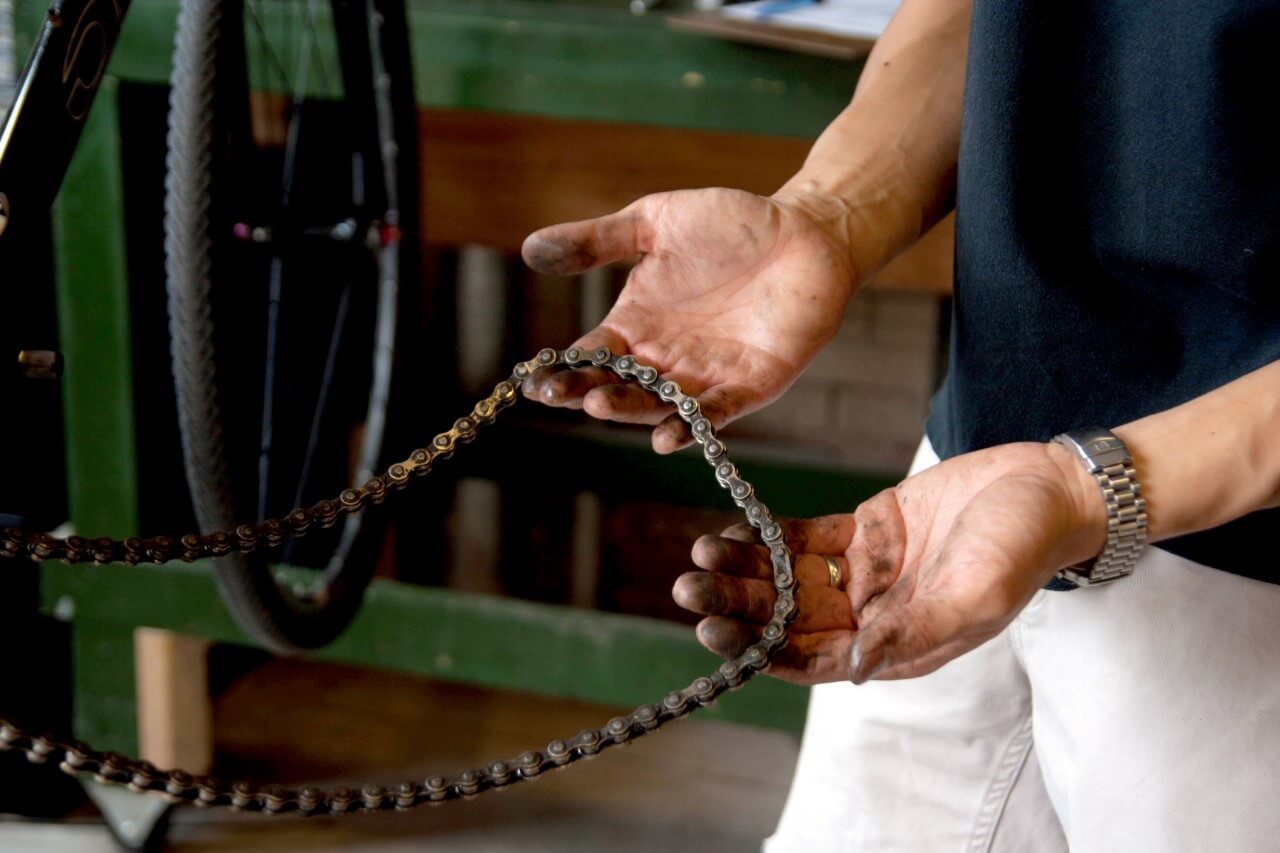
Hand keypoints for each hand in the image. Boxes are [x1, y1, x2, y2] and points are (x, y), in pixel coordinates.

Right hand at [520, 188, 859, 452]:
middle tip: (563, 394)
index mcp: (637, 325)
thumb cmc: (730, 224)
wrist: (805, 231)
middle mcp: (666, 358)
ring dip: (631, 411)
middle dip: (589, 393)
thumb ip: (598, 241)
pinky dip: (693, 425)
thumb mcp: (654, 223)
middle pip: (619, 388)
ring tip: (601, 403)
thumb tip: (530, 250)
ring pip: (660, 405)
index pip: (590, 358)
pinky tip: (667, 436)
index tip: (534, 381)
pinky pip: (717, 412)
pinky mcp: (752, 385)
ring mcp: (707, 375)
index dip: (562, 372)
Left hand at [673, 441, 1104, 683]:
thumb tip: (852, 669)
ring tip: (702, 554)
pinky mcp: (866, 531)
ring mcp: (868, 573)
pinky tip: (735, 529)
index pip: (814, 659)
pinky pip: (806, 540)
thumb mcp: (975, 593)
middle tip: (690, 588)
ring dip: (746, 571)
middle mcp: (875, 616)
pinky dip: (770, 537)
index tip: (717, 634)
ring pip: (791, 579)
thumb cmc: (1022, 546)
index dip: (762, 651)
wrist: (1046, 487)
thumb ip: (914, 630)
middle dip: (740, 607)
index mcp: (899, 646)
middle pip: (790, 618)